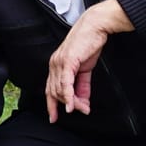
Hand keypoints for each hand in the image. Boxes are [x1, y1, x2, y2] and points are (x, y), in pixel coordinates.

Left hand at [46, 0, 128, 121]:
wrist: (95, 26)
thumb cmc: (89, 43)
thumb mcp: (85, 68)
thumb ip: (82, 86)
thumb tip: (82, 102)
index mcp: (56, 65)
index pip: (50, 89)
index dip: (51, 105)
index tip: (54, 118)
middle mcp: (54, 64)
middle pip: (55, 92)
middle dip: (68, 105)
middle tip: (81, 110)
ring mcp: (59, 63)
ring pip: (61, 90)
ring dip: (73, 102)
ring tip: (83, 107)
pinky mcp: (67, 61)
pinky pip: (66, 84)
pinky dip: (69, 96)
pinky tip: (72, 105)